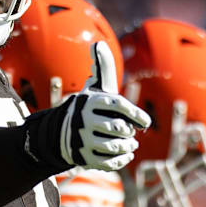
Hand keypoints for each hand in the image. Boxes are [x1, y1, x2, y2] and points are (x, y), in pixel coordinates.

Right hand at [23, 41, 150, 170]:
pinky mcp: (83, 157)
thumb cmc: (87, 108)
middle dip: (129, 131)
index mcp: (89, 101)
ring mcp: (82, 140)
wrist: (61, 133)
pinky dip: (122, 160)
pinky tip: (124, 154)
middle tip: (129, 132)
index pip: (118, 105)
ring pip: (116, 146)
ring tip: (129, 143)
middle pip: (120, 128)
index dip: (135, 114)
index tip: (144, 122)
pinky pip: (110, 162)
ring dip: (128, 146)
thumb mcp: (94, 87)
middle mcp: (83, 120)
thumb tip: (97, 44)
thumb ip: (102, 67)